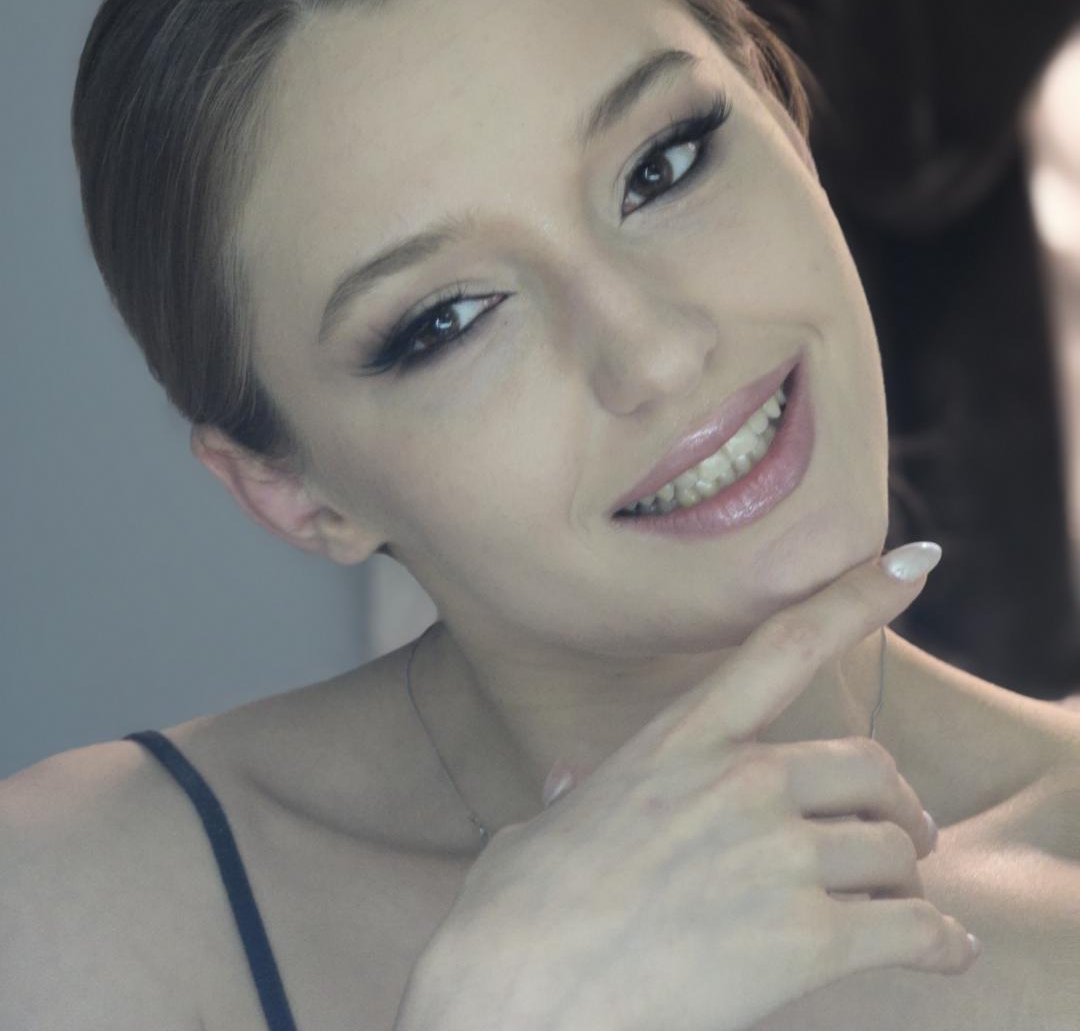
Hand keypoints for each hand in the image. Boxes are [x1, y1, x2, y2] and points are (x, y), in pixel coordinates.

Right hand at [397, 543, 977, 1030]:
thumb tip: (566, 785)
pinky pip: (910, 930)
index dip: (859, 596)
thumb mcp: (543, 830)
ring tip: (903, 906)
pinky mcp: (803, 937)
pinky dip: (939, 945)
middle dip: (897, 804)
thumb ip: (575, 797)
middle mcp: (739, 780)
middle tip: (906, 836)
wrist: (511, 995)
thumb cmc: (515, 919)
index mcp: (680, 739)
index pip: (786, 644)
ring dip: (907, 881)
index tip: (915, 560)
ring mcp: (775, 854)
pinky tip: (946, 957)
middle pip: (868, 766)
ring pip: (892, 850)